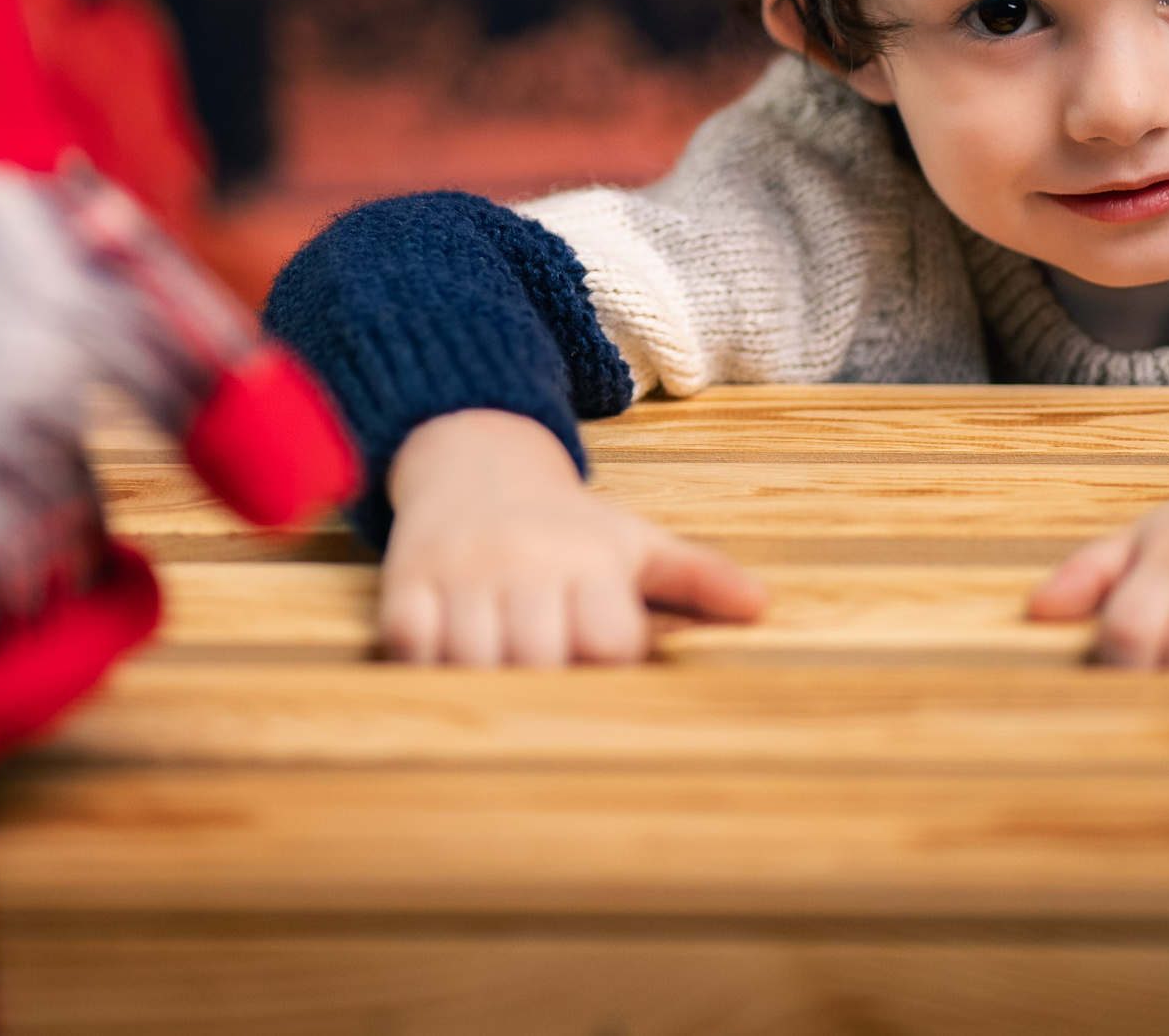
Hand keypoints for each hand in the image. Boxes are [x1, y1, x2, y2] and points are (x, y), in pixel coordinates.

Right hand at [381, 409, 767, 665]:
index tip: (607, 681)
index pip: (608, 641)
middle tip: (552, 703)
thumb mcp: (635, 542)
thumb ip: (696, 577)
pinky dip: (425, 668)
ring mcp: (461, 572)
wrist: (474, 464)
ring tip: (504, 692)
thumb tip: (761, 607)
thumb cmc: (566, 525)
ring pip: (470, 659)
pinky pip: (410, 644)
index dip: (609, 674)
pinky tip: (450, 669)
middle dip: (547, 691)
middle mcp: (524, 561)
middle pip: (538, 659)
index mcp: (588, 558)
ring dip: (486, 688)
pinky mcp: (407, 581)